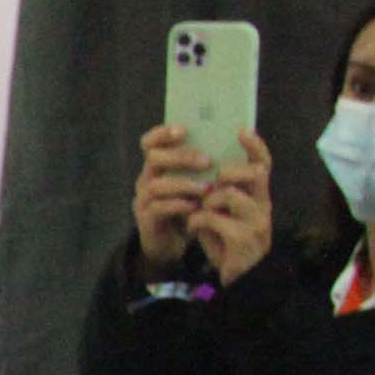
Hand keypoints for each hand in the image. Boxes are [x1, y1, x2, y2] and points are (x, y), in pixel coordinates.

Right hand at [133, 124, 212, 268]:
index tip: (184, 130)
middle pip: (154, 158)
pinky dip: (178, 205)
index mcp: (157, 167)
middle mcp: (146, 180)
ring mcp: (143, 200)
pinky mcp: (146, 221)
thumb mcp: (195, 183)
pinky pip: (158, 208)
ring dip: (183, 184)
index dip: (163, 133)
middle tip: (207, 161)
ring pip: (156, 185)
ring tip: (206, 188)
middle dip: (181, 157)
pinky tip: (196, 207)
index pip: (150, 142)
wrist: (171, 244)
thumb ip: (202, 167)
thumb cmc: (188, 208)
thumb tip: (231, 143)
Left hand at [191, 126, 273, 284]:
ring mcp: (256, 222)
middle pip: (254, 173)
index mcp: (259, 197)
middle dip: (227, 173)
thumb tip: (201, 173)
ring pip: (229, 194)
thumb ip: (218, 195)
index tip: (242, 131)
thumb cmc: (227, 244)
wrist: (238, 280)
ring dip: (207, 201)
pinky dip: (197, 220)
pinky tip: (193, 228)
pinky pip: (213, 217)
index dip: (255, 147)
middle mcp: (263, 206)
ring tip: (199, 212)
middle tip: (211, 187)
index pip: (264, 165)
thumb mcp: (223, 215)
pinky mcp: (242, 238)